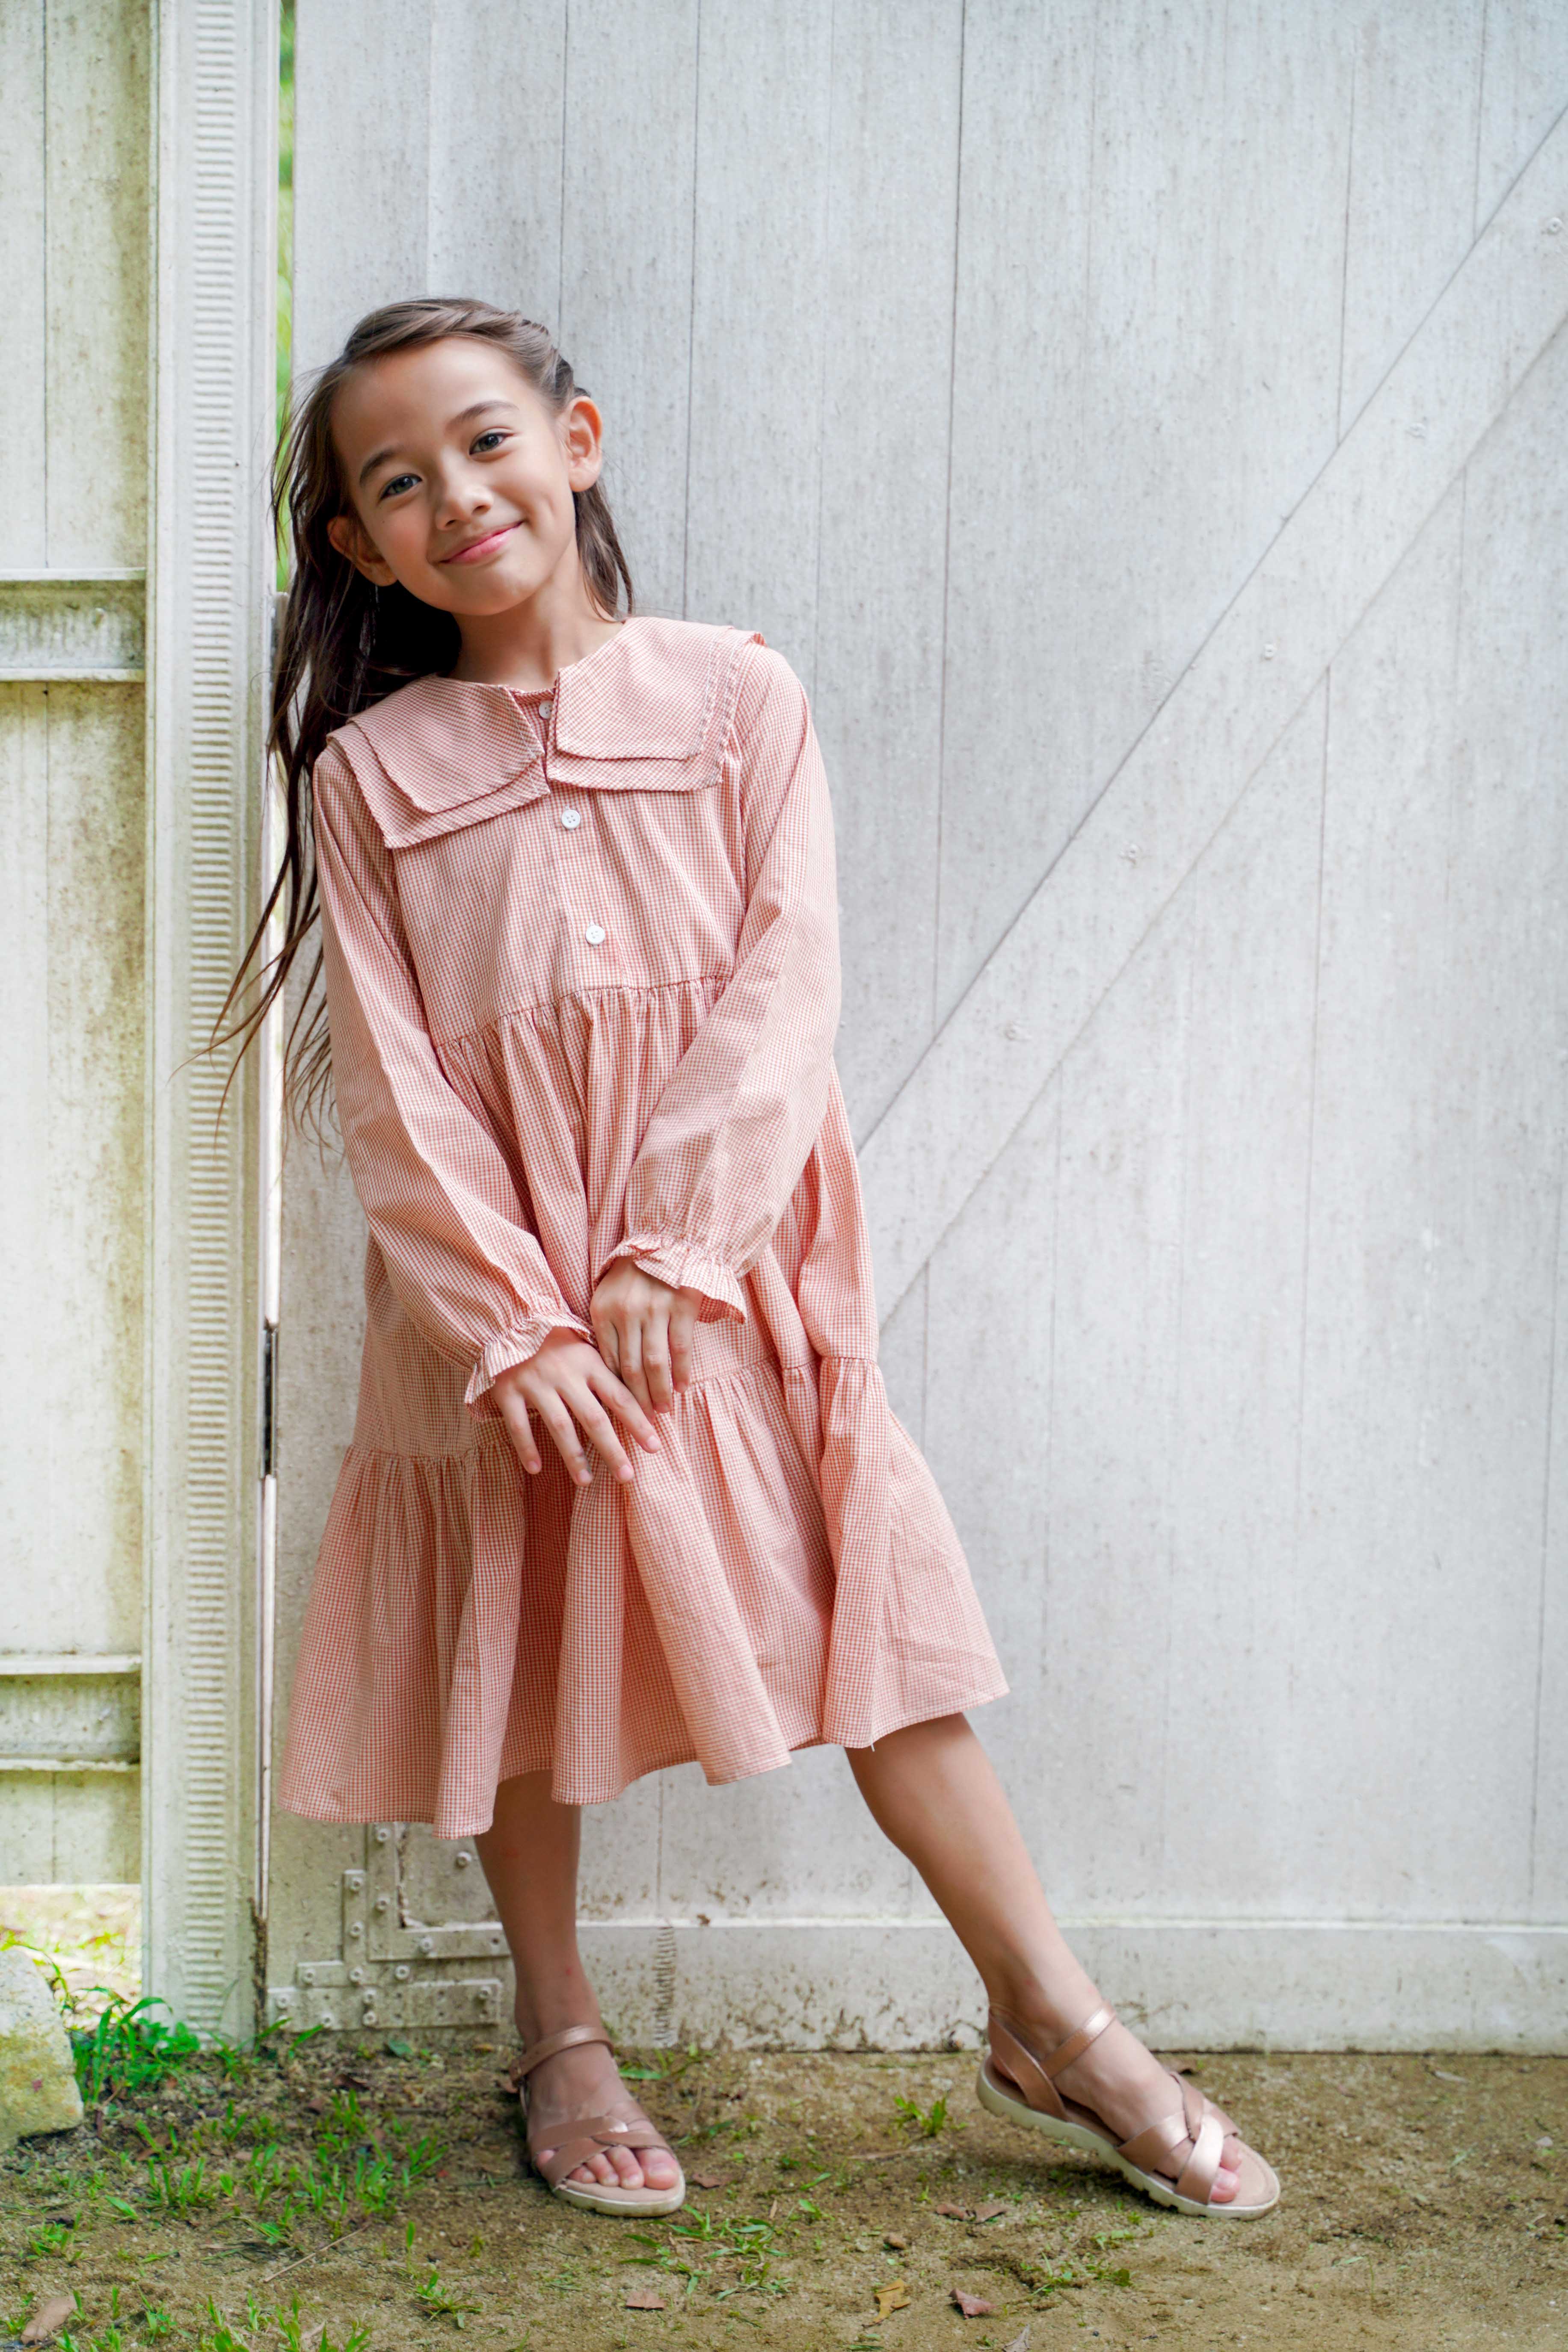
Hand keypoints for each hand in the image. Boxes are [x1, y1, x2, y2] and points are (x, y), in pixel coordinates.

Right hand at [490, 1328, 663, 1488]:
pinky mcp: (508, 1390)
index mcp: (589, 1362)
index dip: (638, 1424)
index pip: (620, 1398)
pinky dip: (527, 1448)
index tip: (654, 1447)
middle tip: (626, 1476)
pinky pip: (518, 1424)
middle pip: (593, 1418)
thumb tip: (644, 1405)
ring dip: (574, 1456)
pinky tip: (536, 1469)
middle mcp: (564, 1374)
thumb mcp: (586, 1350)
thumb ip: (608, 1375)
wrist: (510, 1320)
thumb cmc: (557, 1342)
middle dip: (612, 1449)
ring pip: (559, 1426)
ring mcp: (535, 1382)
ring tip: (586, 1481)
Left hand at [587, 1259, 703, 1417]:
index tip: (620, 1412)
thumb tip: (605, 1374)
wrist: (664, 1242)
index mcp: (603, 1312)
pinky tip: (682, 1387)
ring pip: (655, 1363)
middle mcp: (626, 1313)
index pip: (608, 1362)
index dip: (615, 1391)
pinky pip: (680, 1348)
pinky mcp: (680, 1305)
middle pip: (631, 1369)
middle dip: (638, 1400)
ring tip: (663, 1411)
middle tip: (644, 1422)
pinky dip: (681, 1371)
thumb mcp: (606, 1298)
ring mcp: (654, 1309)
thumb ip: (604, 1331)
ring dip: (660, 1392)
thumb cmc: (631, 1276)